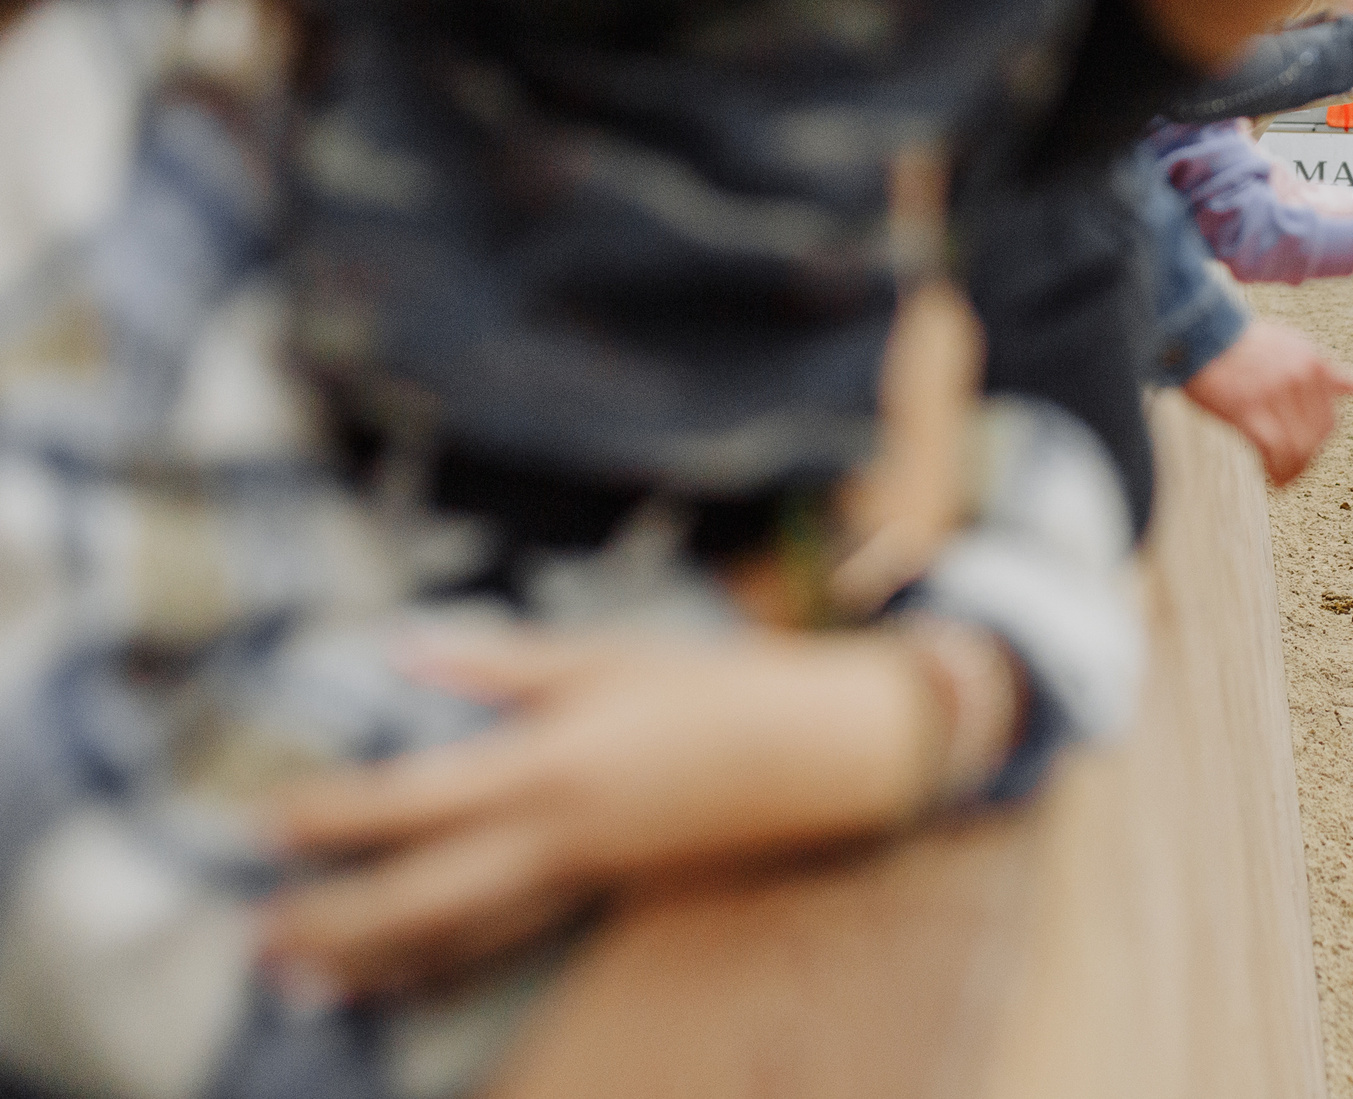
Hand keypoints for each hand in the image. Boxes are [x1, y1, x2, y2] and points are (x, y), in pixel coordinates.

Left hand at [263, 630, 960, 997]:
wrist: (814, 753)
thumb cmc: (712, 688)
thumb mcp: (605, 654)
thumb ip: (500, 663)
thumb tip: (401, 653)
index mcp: (548, 762)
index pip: (413, 801)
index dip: (332, 815)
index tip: (263, 821)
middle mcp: (555, 834)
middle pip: (421, 897)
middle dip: (336, 920)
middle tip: (260, 933)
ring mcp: (581, 875)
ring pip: (460, 934)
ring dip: (377, 960)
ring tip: (304, 977)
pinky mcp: (603, 892)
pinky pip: (508, 937)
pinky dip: (445, 960)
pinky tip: (403, 972)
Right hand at [1182, 319, 1352, 485]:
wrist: (1199, 332)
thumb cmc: (1240, 342)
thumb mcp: (1292, 345)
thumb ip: (1327, 370)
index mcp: (1313, 362)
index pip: (1330, 417)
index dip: (1319, 441)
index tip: (1305, 451)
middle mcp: (1300, 377)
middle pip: (1318, 436)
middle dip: (1308, 459)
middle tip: (1292, 470)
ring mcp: (1276, 394)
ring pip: (1301, 448)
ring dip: (1295, 471)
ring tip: (1284, 479)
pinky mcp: (1250, 410)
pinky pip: (1277, 452)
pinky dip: (1280, 473)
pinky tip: (1274, 481)